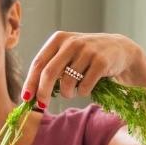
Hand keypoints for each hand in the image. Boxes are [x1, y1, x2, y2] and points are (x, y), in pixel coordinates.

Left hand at [22, 31, 144, 106]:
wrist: (119, 50)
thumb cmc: (86, 57)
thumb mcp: (67, 55)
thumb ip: (50, 68)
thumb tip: (30, 95)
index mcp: (58, 39)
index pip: (38, 63)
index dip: (30, 82)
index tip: (26, 98)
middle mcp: (71, 43)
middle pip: (49, 73)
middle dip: (43, 92)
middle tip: (42, 105)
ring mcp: (87, 51)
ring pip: (67, 82)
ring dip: (67, 94)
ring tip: (73, 91)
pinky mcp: (101, 62)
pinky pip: (85, 87)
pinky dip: (83, 93)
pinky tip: (87, 87)